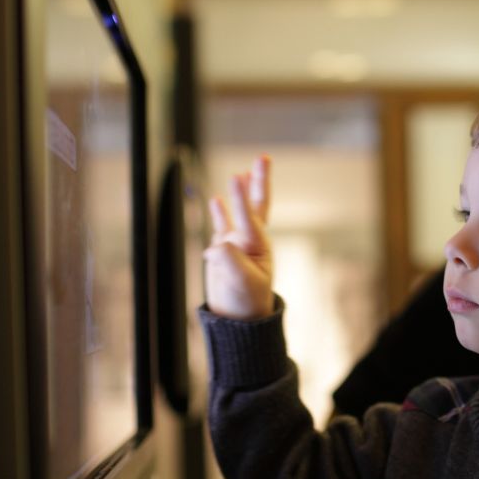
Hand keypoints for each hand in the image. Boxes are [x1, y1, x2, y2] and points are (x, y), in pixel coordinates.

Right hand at [204, 155, 273, 319]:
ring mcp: (238, 244)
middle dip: (258, 181)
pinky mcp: (224, 252)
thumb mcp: (241, 282)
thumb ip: (228, 260)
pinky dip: (219, 213)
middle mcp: (251, 240)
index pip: (250, 217)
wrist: (239, 320)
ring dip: (240, 193)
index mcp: (259, 246)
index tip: (235, 177)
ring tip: (242, 173)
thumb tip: (215, 246)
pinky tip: (215, 199)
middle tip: (263, 158)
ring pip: (239, 212)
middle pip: (256, 205)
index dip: (241, 198)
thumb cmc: (247, 302)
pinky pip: (222, 226)